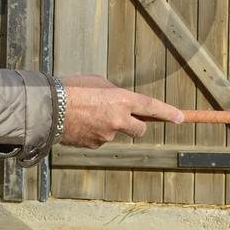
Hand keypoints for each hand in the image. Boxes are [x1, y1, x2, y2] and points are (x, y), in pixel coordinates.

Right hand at [59, 74, 182, 148]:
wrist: (49, 108)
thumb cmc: (73, 88)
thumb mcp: (99, 83)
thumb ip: (116, 94)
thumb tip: (122, 104)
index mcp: (122, 100)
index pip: (152, 107)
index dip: (168, 113)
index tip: (180, 118)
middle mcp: (119, 119)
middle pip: (140, 129)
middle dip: (136, 126)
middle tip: (124, 118)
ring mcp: (107, 135)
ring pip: (116, 133)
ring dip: (108, 126)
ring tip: (87, 114)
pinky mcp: (95, 145)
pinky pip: (100, 139)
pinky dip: (94, 133)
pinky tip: (80, 123)